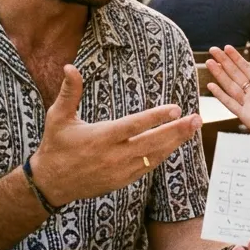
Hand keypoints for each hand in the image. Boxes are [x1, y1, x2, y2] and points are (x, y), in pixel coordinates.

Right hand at [30, 65, 200, 206]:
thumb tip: (69, 66)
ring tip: (193, 128)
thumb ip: (69, 92)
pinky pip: (148, 166)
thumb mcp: (58, 117)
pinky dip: (163, 154)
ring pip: (155, 156)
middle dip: (177, 131)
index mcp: (101, 137)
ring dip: (176, 142)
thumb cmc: (55, 145)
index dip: (156, 117)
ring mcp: (120, 170)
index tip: (176, 108)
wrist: (51, 183)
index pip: (134, 126)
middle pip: (152, 142)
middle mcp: (114, 155)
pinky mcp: (123, 180)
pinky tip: (176, 143)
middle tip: (197, 119)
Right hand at [205, 46, 249, 137]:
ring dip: (219, 74)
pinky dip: (221, 95)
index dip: (236, 58)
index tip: (227, 48)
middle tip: (213, 49)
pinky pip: (231, 104)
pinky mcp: (246, 117)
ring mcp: (249, 105)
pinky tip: (211, 85)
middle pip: (235, 75)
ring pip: (230, 86)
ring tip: (209, 62)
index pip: (247, 70)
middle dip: (224, 62)